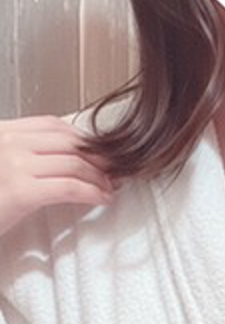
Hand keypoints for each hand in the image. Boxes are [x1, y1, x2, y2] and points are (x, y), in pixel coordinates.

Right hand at [0, 115, 116, 238]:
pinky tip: (101, 198)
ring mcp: (13, 165)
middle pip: (69, 142)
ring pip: (75, 163)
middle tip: (115, 169)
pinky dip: (92, 192)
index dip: (82, 138)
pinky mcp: (20, 191)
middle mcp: (7, 142)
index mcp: (2, 133)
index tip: (100, 151)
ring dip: (100, 176)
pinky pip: (69, 186)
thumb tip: (68, 156)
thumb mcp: (2, 167)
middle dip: (98, 156)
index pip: (53, 125)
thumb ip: (24, 154)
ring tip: (110, 187)